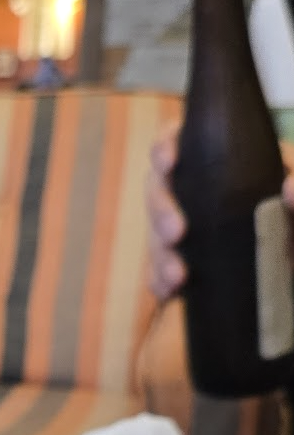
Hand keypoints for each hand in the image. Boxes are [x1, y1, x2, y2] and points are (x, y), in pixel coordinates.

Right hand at [147, 128, 293, 299]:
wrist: (288, 249)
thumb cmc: (287, 205)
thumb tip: (289, 191)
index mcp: (208, 159)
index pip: (173, 142)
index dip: (164, 149)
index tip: (170, 163)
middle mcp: (187, 190)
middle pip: (156, 191)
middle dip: (161, 213)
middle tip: (177, 234)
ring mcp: (180, 227)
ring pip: (154, 235)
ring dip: (160, 256)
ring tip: (178, 276)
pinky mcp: (181, 261)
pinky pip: (159, 271)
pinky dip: (161, 282)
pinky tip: (170, 292)